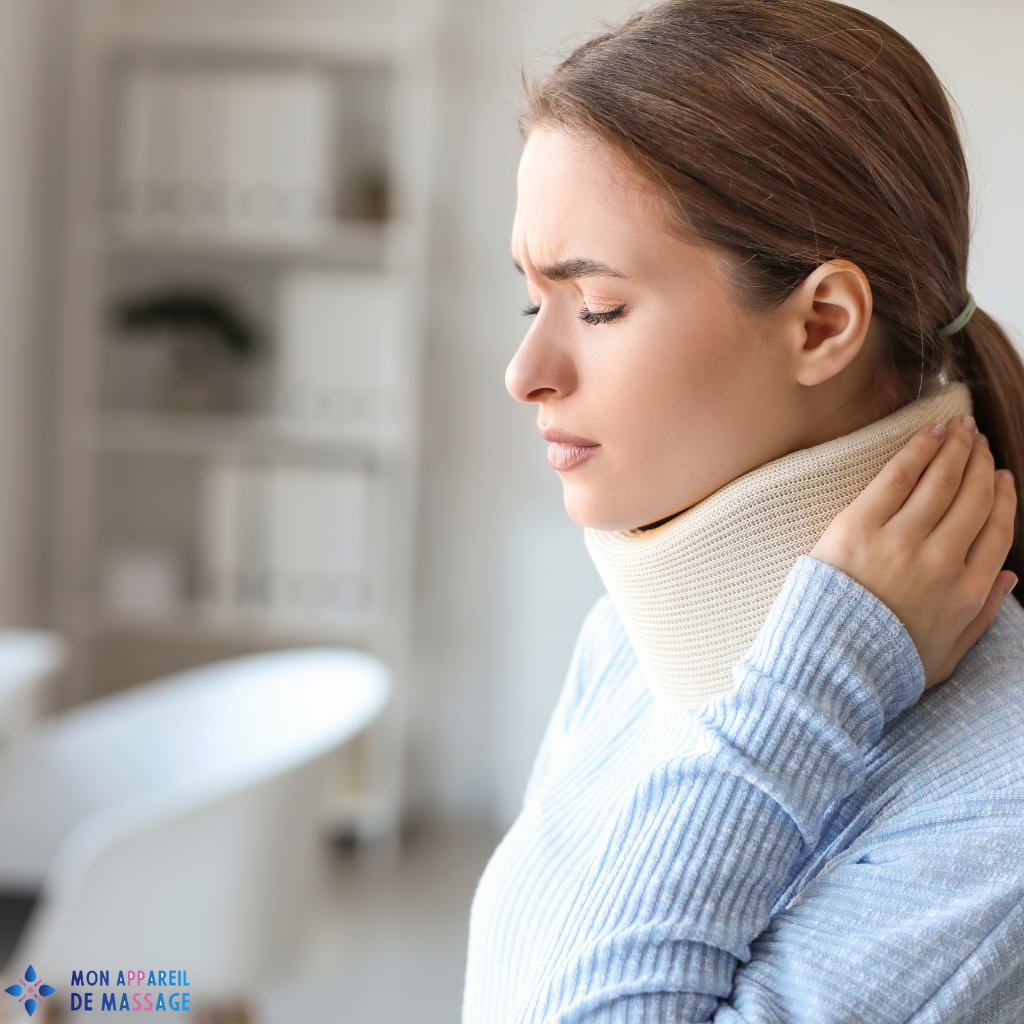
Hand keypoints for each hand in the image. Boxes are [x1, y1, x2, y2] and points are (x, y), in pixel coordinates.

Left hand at [809, 414, 1016, 687]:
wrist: (826, 669)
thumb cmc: (882, 667)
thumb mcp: (947, 656)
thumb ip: (984, 616)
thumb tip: (1010, 577)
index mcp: (968, 593)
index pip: (997, 531)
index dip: (1002, 498)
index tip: (1000, 477)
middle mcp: (943, 561)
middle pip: (972, 498)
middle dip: (978, 463)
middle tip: (977, 439)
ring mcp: (902, 541)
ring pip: (941, 480)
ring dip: (954, 447)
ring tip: (959, 427)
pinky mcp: (860, 526)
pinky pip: (898, 476)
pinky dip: (919, 449)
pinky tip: (930, 432)